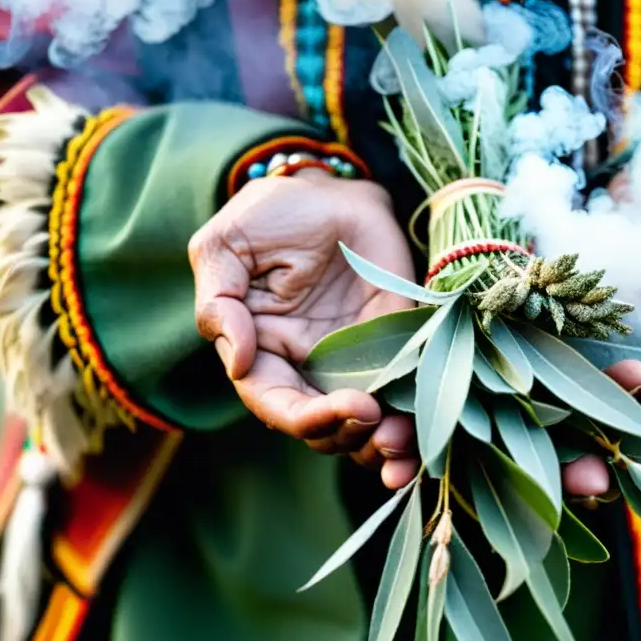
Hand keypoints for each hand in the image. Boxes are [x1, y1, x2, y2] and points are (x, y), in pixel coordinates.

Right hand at [190, 170, 420, 484]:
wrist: (337, 192)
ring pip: (363, 431)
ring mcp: (355, 367)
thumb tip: (238, 361)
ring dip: (382, 447)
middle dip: (348, 436)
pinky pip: (404, 401)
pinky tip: (421, 436)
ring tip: (402, 443)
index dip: (307, 419)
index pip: (276, 405)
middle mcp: (308, 372)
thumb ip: (218, 302)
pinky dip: (414, 426)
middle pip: (323, 431)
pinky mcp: (398, 353)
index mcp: (263, 355)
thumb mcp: (227, 246)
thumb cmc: (275, 216)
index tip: (347, 407)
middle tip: (374, 417)